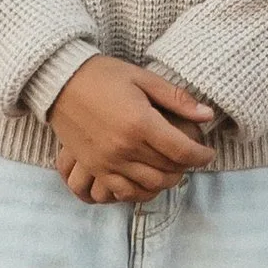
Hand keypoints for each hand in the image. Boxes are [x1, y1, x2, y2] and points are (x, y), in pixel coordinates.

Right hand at [47, 56, 219, 203]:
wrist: (59, 82)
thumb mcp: (143, 78)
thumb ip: (177, 99)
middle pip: (168, 170)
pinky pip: (122, 191)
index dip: (201, 156)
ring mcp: (107, 162)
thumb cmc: (103, 75)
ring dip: (167, 181)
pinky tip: (148, 180)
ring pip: (148, 185)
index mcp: (140, 123)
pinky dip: (141, 191)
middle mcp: (124, 148)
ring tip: (173, 169)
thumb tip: (207, 116)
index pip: (182, 151)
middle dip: (187, 167)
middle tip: (192, 158)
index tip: (209, 153)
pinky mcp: (94, 167)